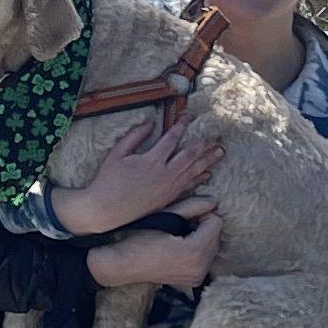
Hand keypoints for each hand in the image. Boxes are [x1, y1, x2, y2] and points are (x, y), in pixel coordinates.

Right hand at [63, 110, 220, 234]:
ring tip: (220, 151)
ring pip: (194, 171)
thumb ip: (134, 136)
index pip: (172, 138)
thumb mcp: (117, 153)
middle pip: (191, 155)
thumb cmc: (108, 180)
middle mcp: (165, 174)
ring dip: (208, 160)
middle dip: (204, 143)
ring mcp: (169, 188)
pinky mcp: (169, 198)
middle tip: (216, 134)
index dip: (182, 126)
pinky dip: (200, 178)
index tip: (189, 117)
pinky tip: (208, 173)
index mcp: (152, 160)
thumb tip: (150, 124)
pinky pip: (189, 186)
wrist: (107, 209)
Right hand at [88, 203, 218, 290]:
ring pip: (213, 245)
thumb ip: (191, 207)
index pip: (215, 222)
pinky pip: (207, 257)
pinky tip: (181, 246)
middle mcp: (200, 268)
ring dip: (201, 237)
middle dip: (203, 226)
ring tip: (178, 236)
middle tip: (179, 226)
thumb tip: (214, 201)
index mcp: (194, 252)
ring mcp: (197, 276)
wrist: (124, 264)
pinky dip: (199, 248)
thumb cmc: (139, 238)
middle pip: (217, 234)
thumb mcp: (165, 217)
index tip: (182, 216)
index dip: (200, 214)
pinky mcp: (195, 280)